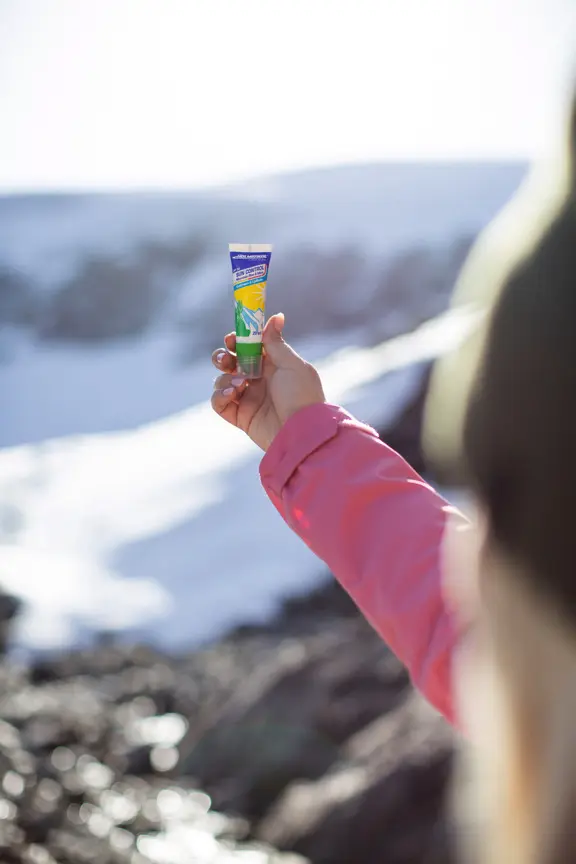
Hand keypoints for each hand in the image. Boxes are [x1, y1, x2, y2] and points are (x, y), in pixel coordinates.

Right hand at [211, 313, 325, 450]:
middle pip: (231, 363)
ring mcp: (248, 399)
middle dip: (223, 357)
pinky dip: (219, 396)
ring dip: (224, 379)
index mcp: (272, 366)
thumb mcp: (291, 365)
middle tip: (226, 359)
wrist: (302, 432)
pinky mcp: (241, 417)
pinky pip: (219, 403)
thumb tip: (276, 316)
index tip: (232, 338)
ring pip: (222, 381)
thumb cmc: (302, 396)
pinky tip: (231, 394)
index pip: (249, 348)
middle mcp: (259, 380)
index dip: (238, 340)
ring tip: (239, 385)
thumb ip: (276, 342)